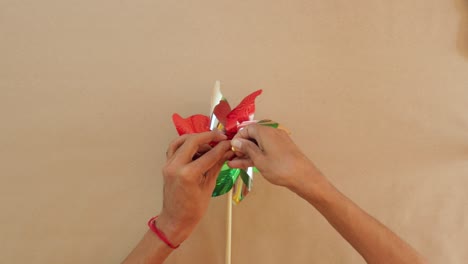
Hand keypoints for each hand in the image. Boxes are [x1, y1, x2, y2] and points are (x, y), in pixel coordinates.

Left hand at [157, 131, 231, 245]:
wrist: (176, 220)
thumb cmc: (192, 210)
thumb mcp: (209, 186)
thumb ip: (217, 166)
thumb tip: (227, 153)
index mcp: (188, 175)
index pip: (209, 155)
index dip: (221, 147)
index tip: (229, 142)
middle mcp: (176, 167)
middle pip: (193, 141)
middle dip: (208, 136)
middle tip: (221, 137)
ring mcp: (169, 165)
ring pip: (181, 141)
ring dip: (196, 138)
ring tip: (209, 141)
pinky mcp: (167, 165)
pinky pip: (174, 147)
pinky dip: (185, 143)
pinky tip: (196, 146)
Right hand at [227, 124, 321, 192]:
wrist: (303, 177)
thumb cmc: (281, 168)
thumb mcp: (259, 159)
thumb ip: (246, 149)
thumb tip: (237, 142)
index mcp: (266, 131)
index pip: (247, 129)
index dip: (237, 138)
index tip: (231, 148)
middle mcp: (272, 133)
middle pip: (253, 136)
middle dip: (241, 147)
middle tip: (232, 157)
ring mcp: (278, 142)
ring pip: (258, 145)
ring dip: (247, 153)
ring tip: (234, 164)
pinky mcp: (282, 150)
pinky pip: (265, 150)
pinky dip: (257, 156)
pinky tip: (246, 164)